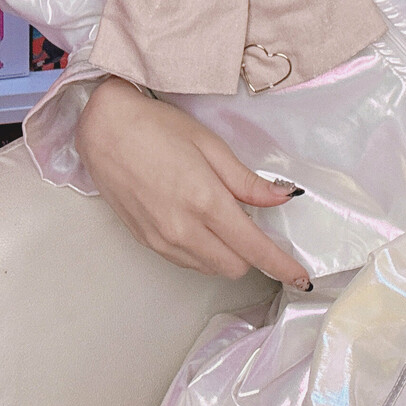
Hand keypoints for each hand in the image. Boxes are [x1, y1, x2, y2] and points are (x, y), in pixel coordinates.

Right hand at [74, 78, 311, 287]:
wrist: (104, 130)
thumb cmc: (156, 127)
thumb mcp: (210, 145)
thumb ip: (246, 180)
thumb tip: (282, 198)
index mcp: (205, 201)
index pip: (254, 248)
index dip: (282, 266)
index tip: (301, 278)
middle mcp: (183, 229)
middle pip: (235, 266)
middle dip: (252, 253)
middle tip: (251, 220)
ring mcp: (162, 240)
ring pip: (210, 268)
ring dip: (227, 253)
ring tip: (220, 215)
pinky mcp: (147, 242)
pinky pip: (187, 261)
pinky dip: (203, 251)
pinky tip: (198, 222)